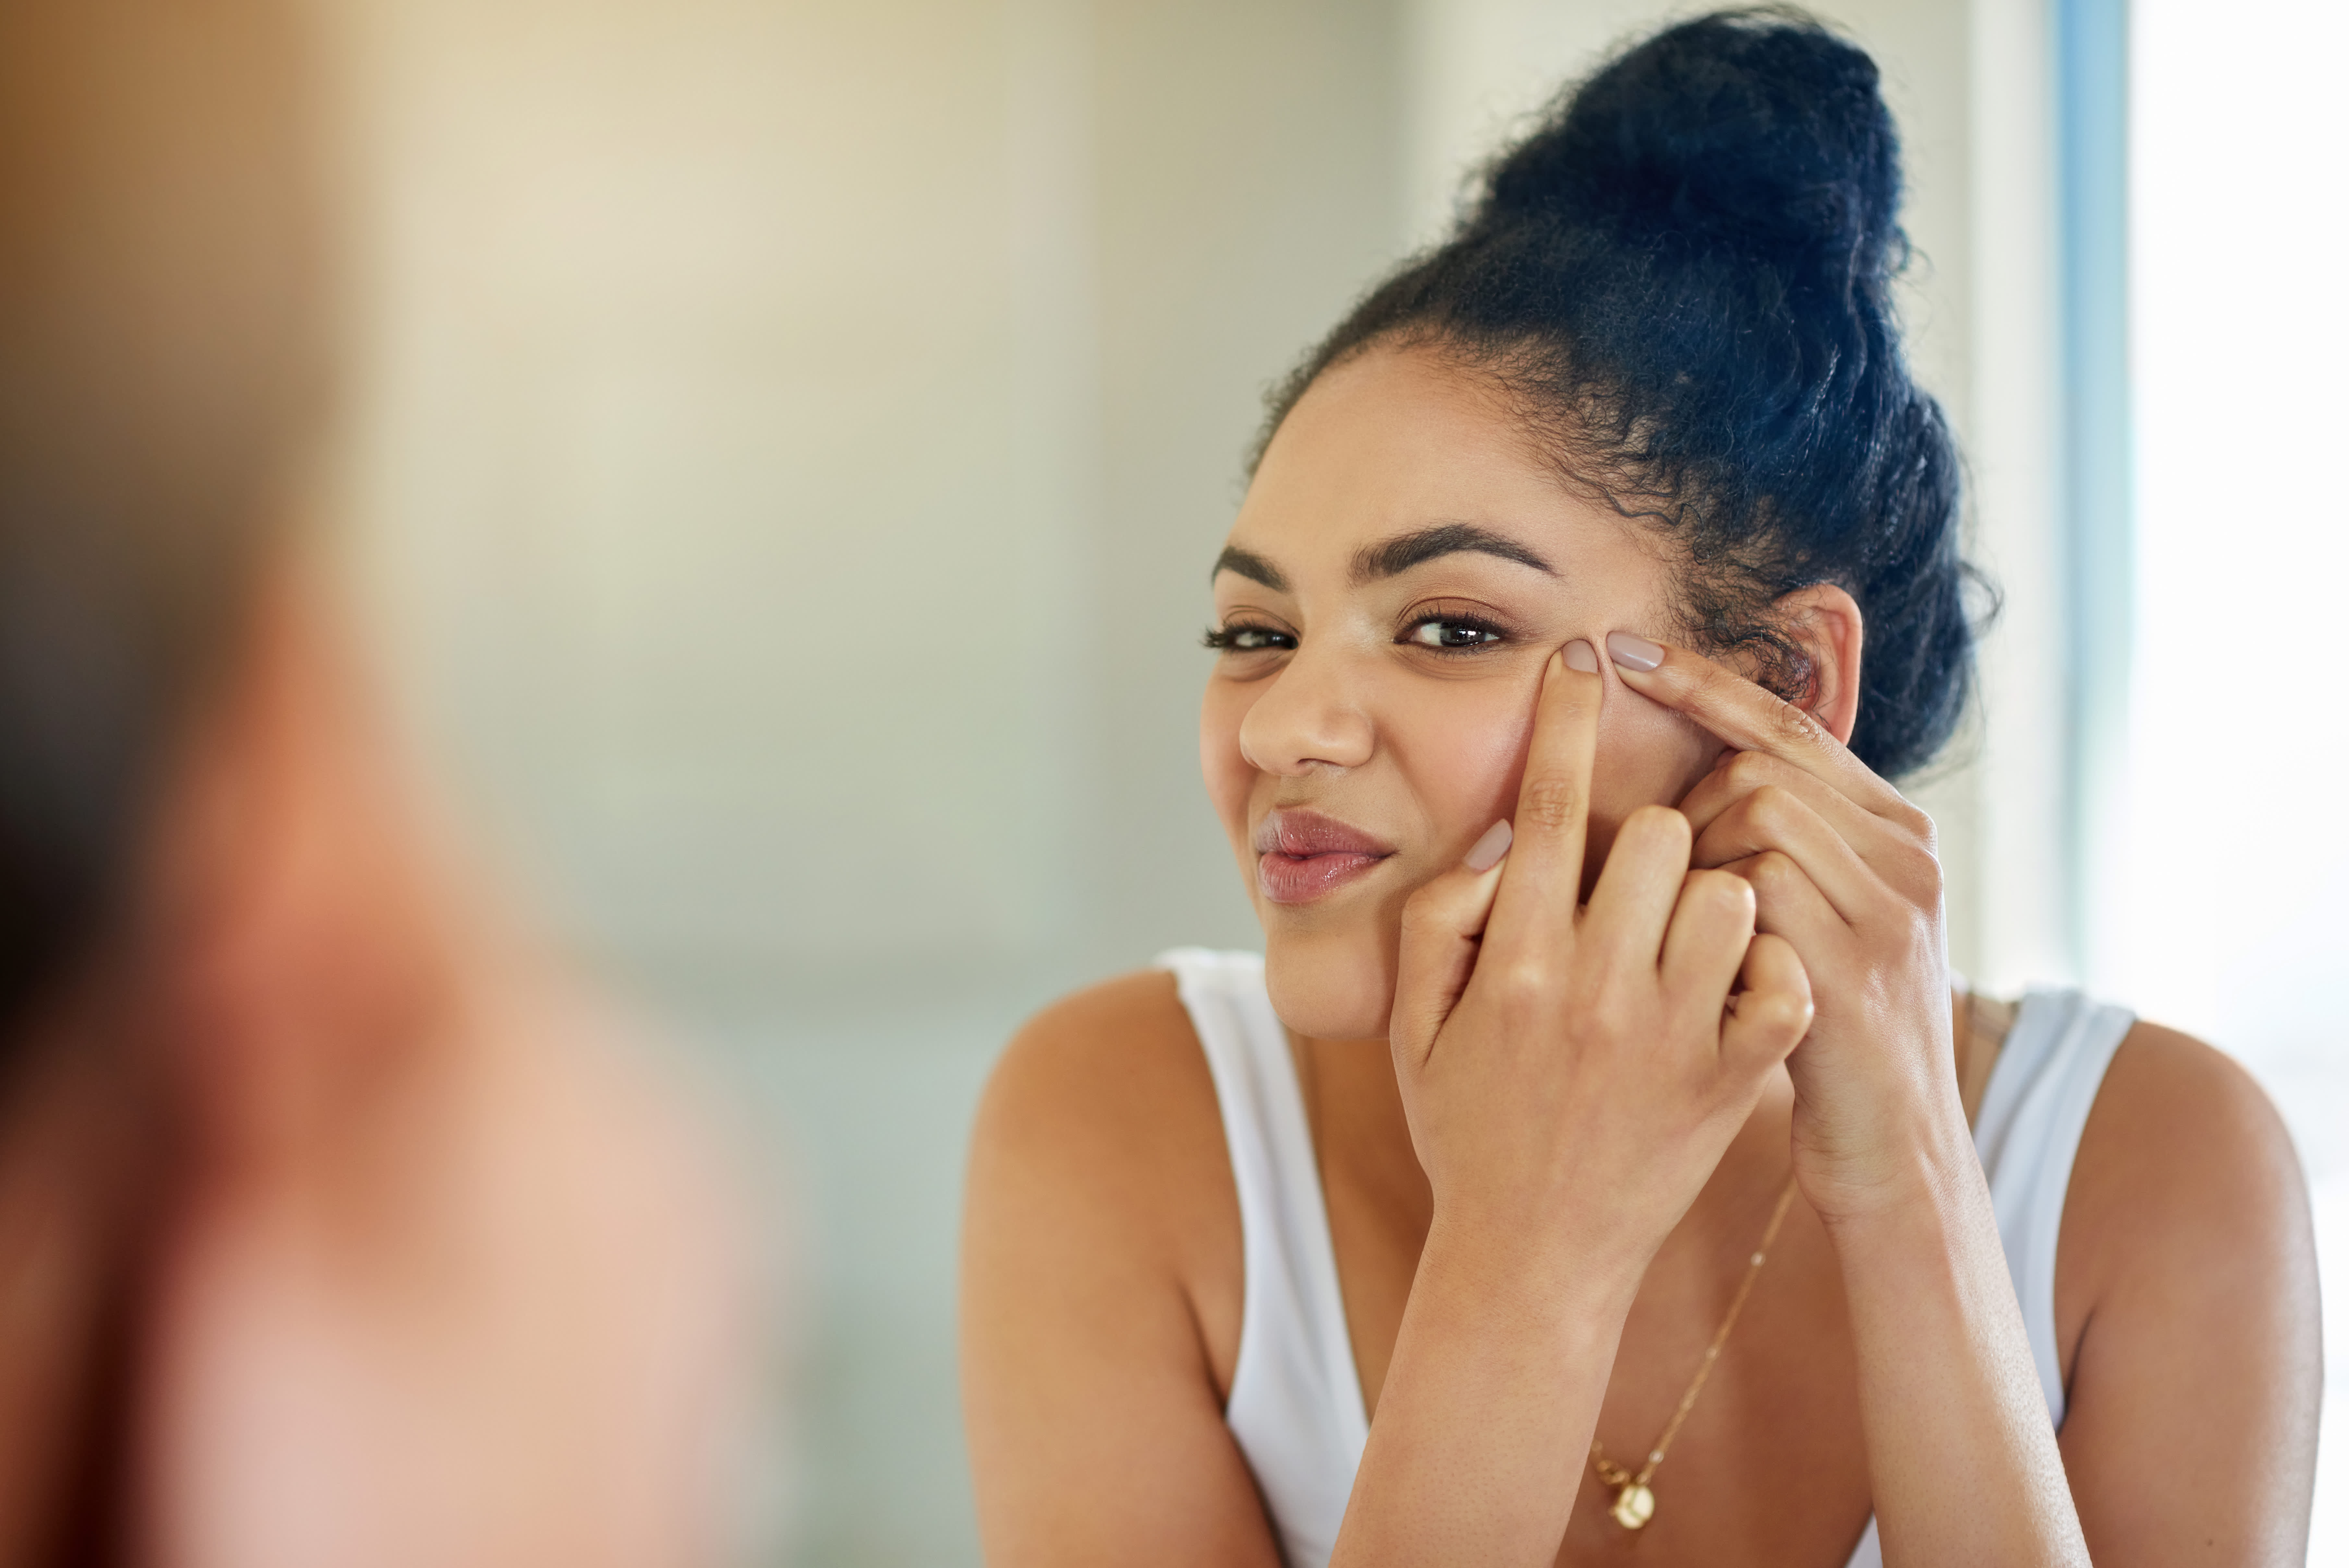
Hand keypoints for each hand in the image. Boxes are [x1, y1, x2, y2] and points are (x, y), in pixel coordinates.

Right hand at [1387, 644, 1814, 1284]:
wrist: (1531, 1259)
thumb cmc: (1467, 1131)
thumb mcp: (1412, 1029)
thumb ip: (1438, 926)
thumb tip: (1495, 851)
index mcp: (1515, 964)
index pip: (1552, 808)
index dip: (1568, 721)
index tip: (1584, 662)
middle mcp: (1596, 989)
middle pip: (1659, 835)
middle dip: (1652, 831)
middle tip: (1635, 872)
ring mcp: (1672, 1036)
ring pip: (1729, 894)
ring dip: (1712, 894)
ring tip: (1684, 934)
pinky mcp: (1730, 1081)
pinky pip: (1780, 982)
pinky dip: (1770, 971)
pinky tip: (1736, 987)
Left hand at [1605, 633, 1965, 1223]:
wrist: (1894, 1155)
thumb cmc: (1829, 1033)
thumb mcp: (1826, 921)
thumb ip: (1791, 846)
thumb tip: (1706, 775)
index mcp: (1897, 833)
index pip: (1789, 725)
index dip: (1704, 683)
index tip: (1622, 651)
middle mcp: (1907, 858)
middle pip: (1759, 771)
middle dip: (1689, 811)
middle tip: (1660, 882)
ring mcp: (1887, 913)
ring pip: (1753, 822)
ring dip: (1693, 866)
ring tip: (1683, 932)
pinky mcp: (1850, 971)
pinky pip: (1751, 896)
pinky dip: (1707, 919)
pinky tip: (1697, 963)